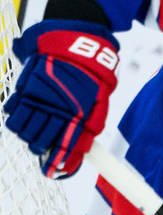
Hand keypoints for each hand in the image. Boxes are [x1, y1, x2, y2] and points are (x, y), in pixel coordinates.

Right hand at [3, 18, 118, 178]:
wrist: (76, 44)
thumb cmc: (91, 76)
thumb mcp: (99, 102)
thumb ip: (89, 127)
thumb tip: (80, 153)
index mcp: (77, 115)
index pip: (64, 146)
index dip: (56, 161)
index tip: (51, 170)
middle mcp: (55, 110)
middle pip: (38, 141)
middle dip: (39, 148)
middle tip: (41, 147)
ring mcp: (37, 99)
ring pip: (20, 129)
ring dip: (25, 134)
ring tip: (31, 133)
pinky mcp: (25, 88)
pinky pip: (12, 111)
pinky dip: (14, 118)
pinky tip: (21, 117)